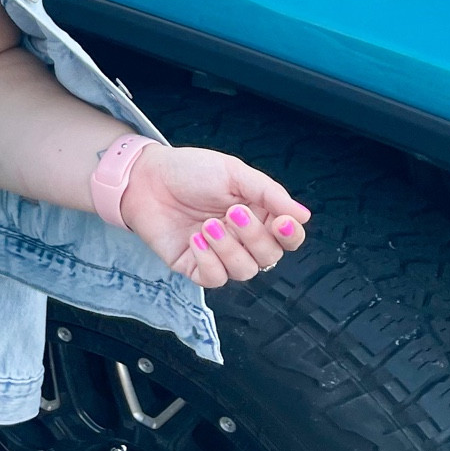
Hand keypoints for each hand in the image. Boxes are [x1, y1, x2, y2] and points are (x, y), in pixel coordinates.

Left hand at [119, 143, 309, 286]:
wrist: (145, 178)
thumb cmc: (189, 171)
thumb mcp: (233, 173)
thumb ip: (269, 193)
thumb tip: (304, 216)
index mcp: (259, 215)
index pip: (289, 238)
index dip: (291, 236)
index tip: (282, 222)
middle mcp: (243, 239)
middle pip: (269, 257)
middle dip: (254, 237)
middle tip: (232, 213)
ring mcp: (219, 255)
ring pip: (244, 272)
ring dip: (229, 249)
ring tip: (207, 225)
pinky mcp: (194, 266)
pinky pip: (214, 279)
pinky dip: (209, 261)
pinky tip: (195, 240)